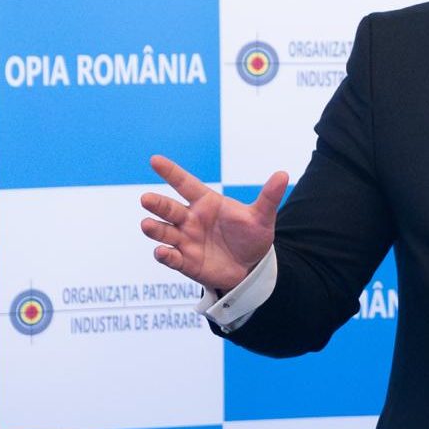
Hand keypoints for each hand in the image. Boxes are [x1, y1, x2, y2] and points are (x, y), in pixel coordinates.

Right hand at [139, 154, 287, 291]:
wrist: (251, 267)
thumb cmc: (251, 236)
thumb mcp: (262, 217)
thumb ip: (268, 197)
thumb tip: (283, 174)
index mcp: (207, 202)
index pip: (185, 184)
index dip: (171, 172)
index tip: (155, 160)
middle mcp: (191, 219)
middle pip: (169, 208)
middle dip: (157, 204)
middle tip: (146, 198)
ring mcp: (187, 241)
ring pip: (165, 232)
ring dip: (155, 229)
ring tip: (147, 225)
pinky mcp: (186, 262)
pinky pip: (172, 257)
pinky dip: (165, 255)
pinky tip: (162, 252)